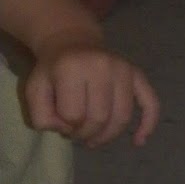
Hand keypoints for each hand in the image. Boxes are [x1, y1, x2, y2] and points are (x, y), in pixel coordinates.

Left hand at [23, 41, 160, 147]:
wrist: (72, 43)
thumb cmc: (53, 71)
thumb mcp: (34, 91)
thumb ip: (42, 117)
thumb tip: (70, 129)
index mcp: (72, 68)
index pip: (73, 115)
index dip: (65, 127)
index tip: (61, 123)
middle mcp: (102, 66)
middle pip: (99, 118)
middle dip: (86, 134)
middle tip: (77, 133)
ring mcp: (123, 69)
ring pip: (122, 116)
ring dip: (108, 136)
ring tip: (94, 138)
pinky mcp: (137, 74)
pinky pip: (150, 102)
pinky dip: (148, 124)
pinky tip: (138, 141)